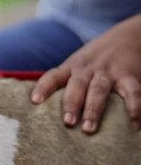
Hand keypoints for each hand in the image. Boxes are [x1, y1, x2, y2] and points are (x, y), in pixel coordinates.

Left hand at [31, 14, 140, 132]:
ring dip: (93, 109)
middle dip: (71, 103)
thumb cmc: (96, 59)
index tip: (34, 101)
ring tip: (88, 129)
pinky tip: (134, 125)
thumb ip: (63, 81)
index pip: (53, 76)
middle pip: (77, 85)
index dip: (43, 87)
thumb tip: (39, 107)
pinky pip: (132, 93)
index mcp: (72, 67)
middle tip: (67, 122)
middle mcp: (88, 69)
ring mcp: (109, 72)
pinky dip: (134, 109)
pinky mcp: (130, 76)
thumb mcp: (77, 64)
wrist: (129, 36)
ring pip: (99, 90)